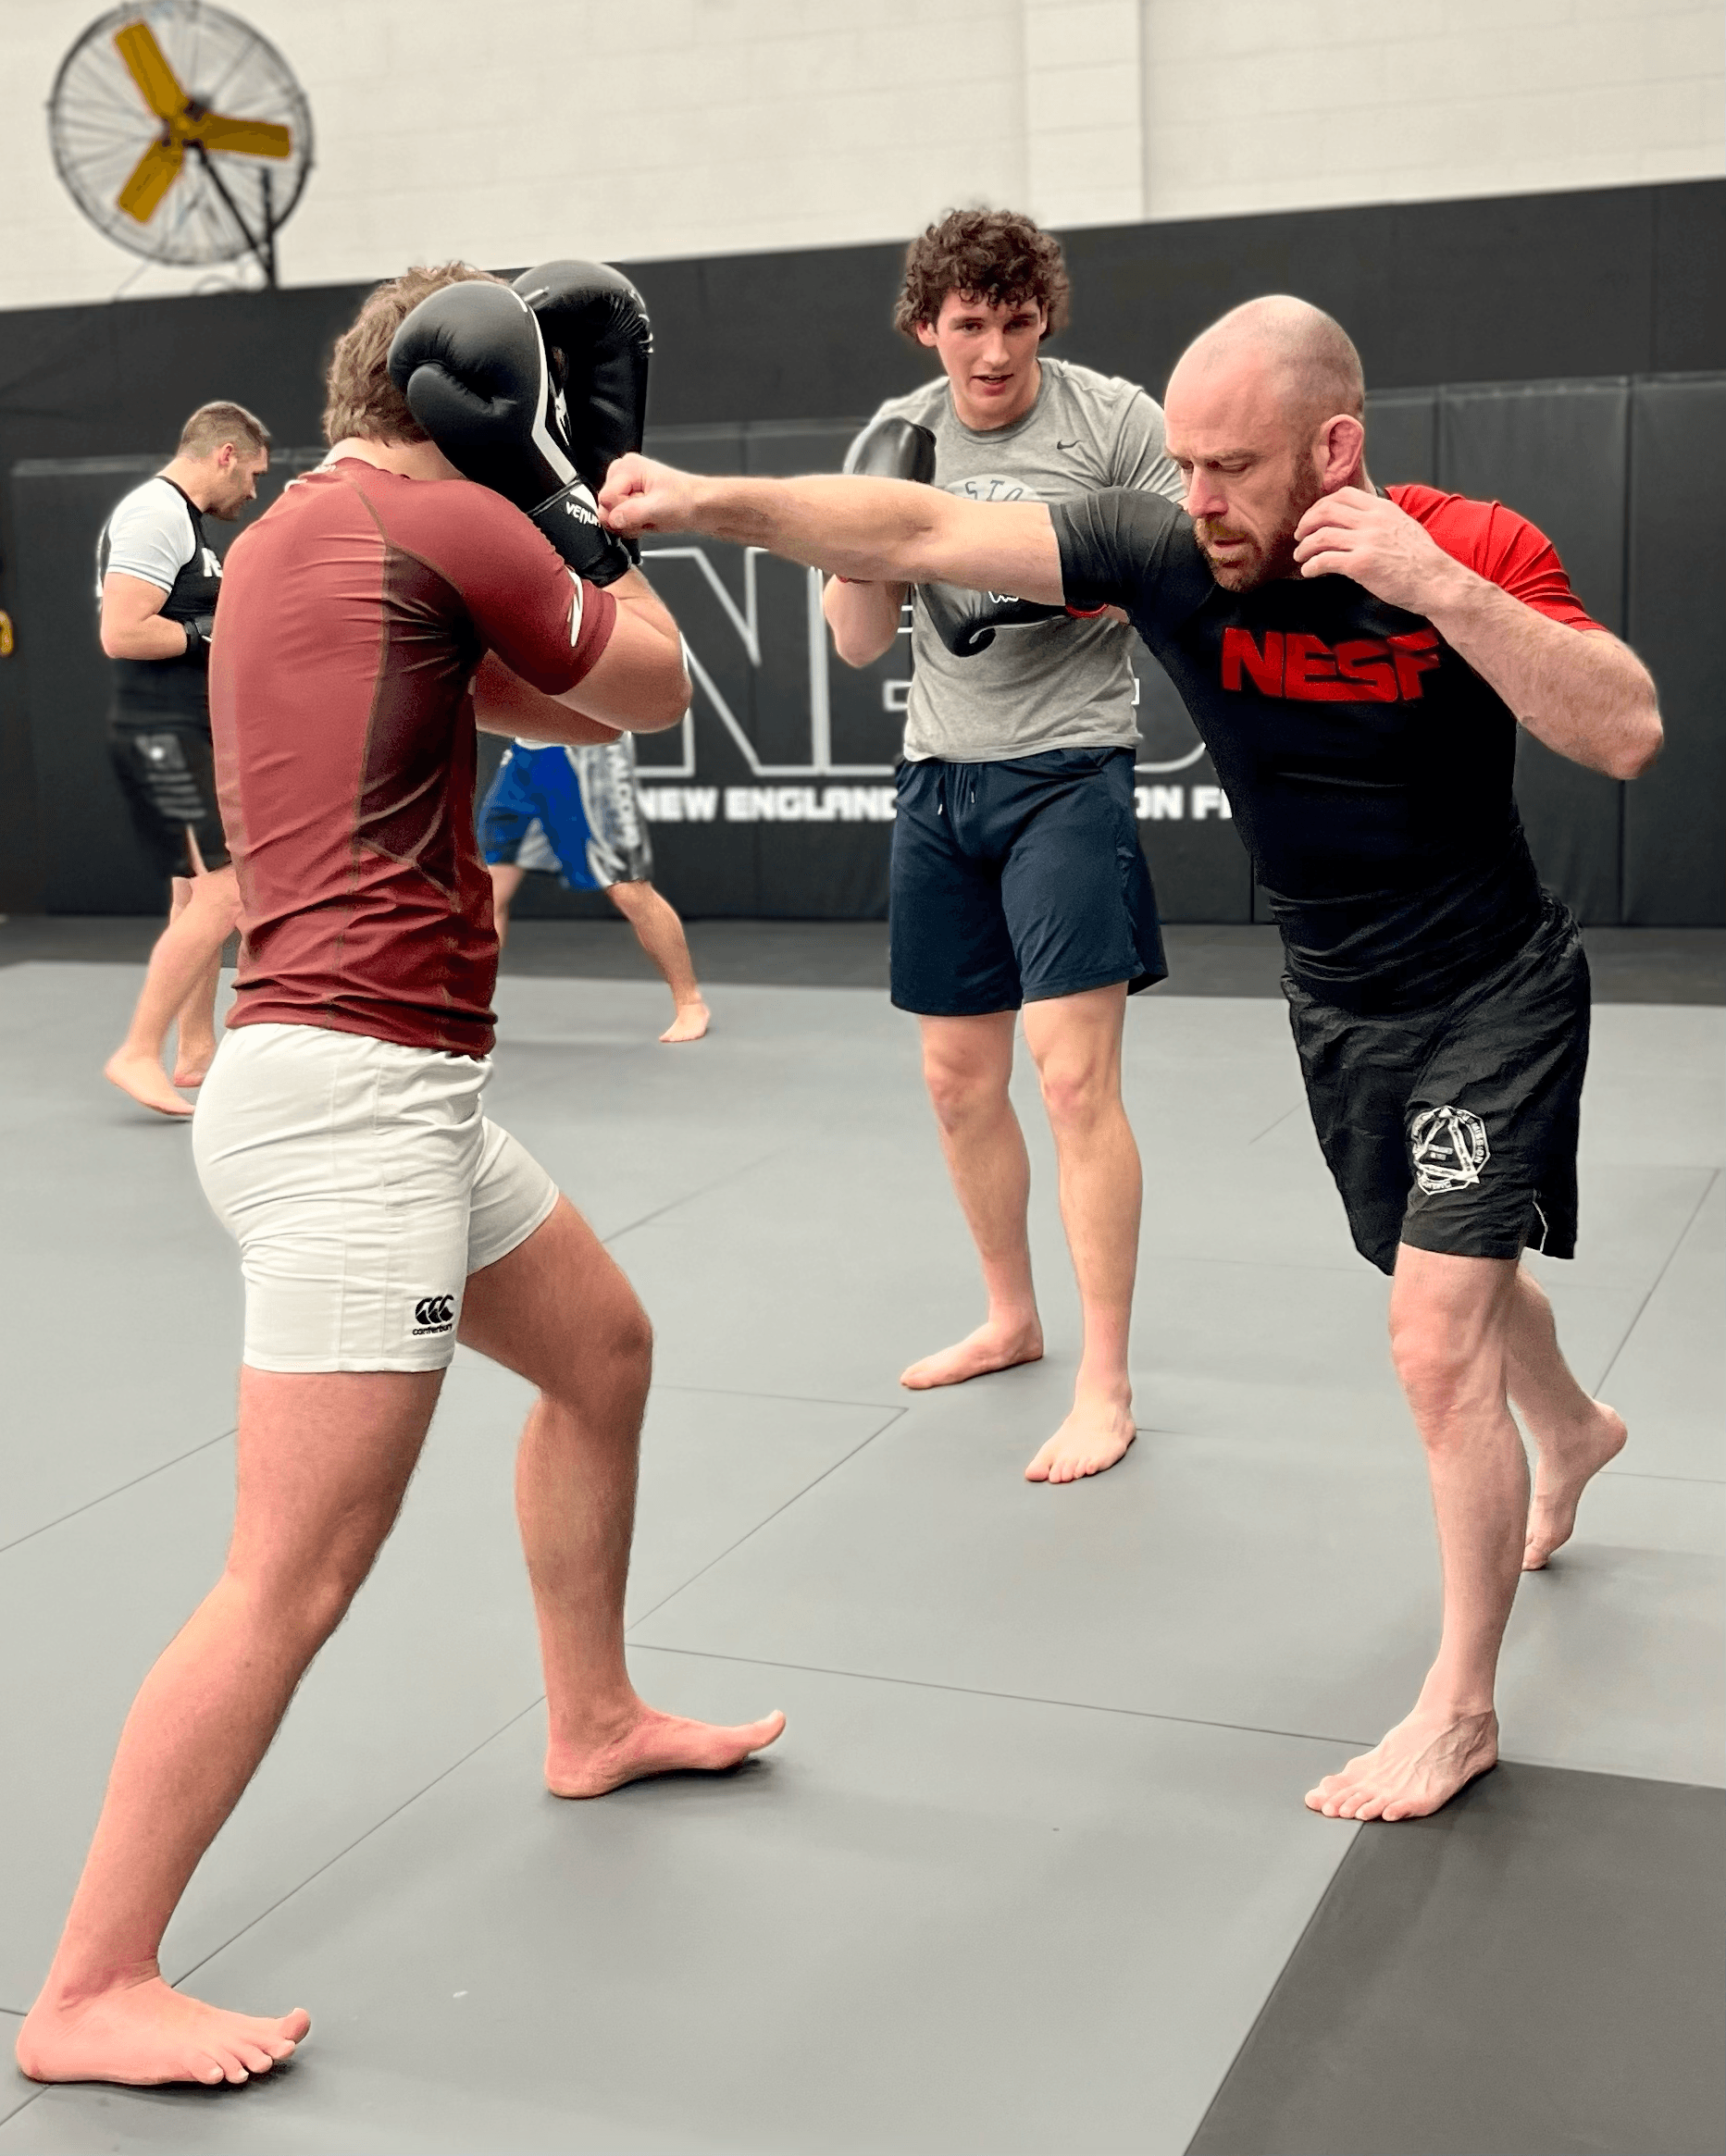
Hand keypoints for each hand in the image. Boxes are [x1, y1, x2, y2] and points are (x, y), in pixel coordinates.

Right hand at [599, 453, 697, 536]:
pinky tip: (648, 521)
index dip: (622, 513)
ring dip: (631, 525)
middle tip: (648, 518)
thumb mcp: (659, 508)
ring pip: (611, 518)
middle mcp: (622, 475)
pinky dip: (633, 527)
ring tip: (650, 518)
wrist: (700, 507)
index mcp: (627, 467)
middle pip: (606, 509)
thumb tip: (612, 519)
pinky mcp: (628, 500)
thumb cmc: (686, 501)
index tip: (641, 515)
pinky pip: (618, 522)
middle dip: (626, 520)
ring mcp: (625, 488)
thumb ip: (632, 513)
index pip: (606, 499)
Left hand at [1292, 486, 1462, 611]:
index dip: (1321, 505)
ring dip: (1304, 547)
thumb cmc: (1422, 561)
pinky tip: (1309, 571)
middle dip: (1306, 523)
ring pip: (1321, 536)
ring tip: (1300, 556)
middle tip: (1300, 536)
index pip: (1343, 495)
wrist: (1437, 581)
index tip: (1314, 517)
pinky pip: (1325, 560)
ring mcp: (1367, 542)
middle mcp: (1373, 521)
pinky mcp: (1361, 564)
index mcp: (1383, 509)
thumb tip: (1358, 523)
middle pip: (1326, 511)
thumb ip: (1380, 521)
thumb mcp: (1403, 526)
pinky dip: (1311, 566)